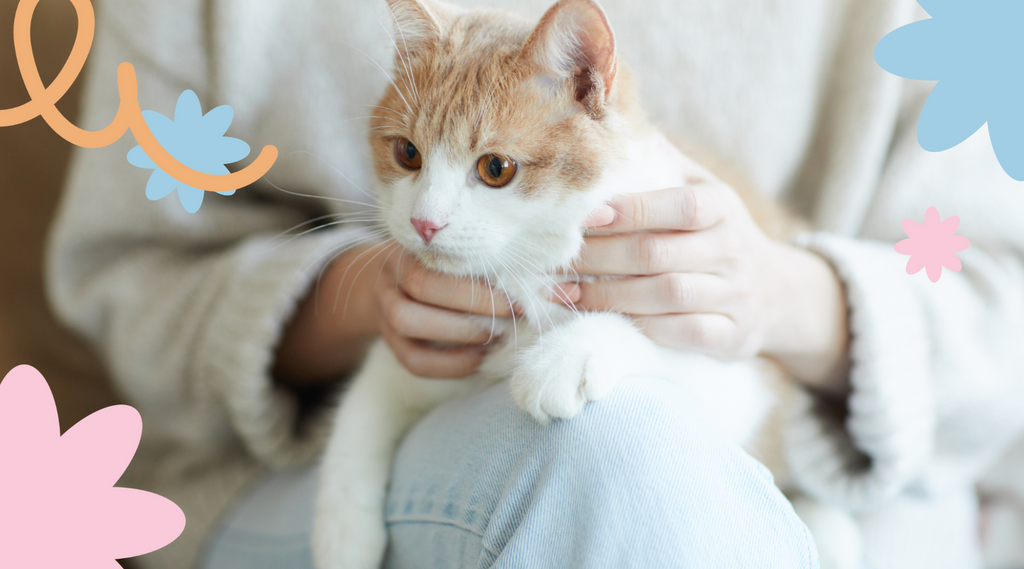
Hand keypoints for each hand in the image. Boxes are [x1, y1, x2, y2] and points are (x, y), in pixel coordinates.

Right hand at [274, 243, 514, 384]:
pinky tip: (477, 360)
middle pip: (422, 284)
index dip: (485, 278)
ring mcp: (384, 305)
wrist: (396, 284)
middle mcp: (393, 271)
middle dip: (476, 302)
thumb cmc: (451, 268)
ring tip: (494, 336)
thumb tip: (568, 287)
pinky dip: (448, 364)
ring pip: (407, 320)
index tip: (525, 293)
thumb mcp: (471, 256)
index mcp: (418, 242)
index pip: (444, 254)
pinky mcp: (388, 341)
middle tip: (516, 313)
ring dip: (458, 331)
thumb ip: (508, 265)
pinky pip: (412, 359)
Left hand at [562, 177, 849, 394]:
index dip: (632, 210)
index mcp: (722, 207)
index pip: (679, 206)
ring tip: (566, 293)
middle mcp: (731, 250)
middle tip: (556, 260)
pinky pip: (682, 333)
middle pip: (659, 254)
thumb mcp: (703, 190)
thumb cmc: (718, 233)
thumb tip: (611, 124)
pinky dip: (640, 328)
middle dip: (600, 258)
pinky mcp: (731, 335)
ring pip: (666, 296)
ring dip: (609, 296)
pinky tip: (605, 322)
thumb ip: (662, 162)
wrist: (775, 292)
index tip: (585, 216)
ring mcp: (733, 295)